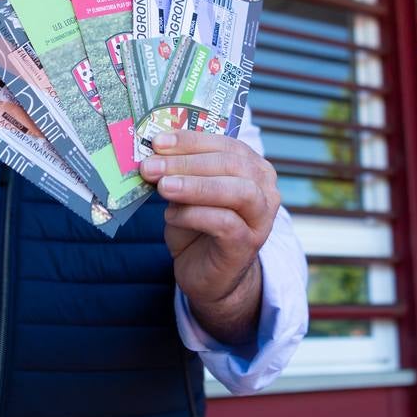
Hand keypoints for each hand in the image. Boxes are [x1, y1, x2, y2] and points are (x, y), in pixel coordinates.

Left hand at [139, 130, 279, 307]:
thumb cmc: (198, 228)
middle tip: (152, 166)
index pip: (226, 144)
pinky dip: (194, 215)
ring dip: (196, 186)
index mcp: (253, 169)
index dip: (192, 141)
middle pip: (232, 164)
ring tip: (163, 187)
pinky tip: (172, 216)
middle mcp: (265, 190)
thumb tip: (155, 154)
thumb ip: (179, 173)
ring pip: (237, 191)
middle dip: (188, 162)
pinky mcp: (248, 244)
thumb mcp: (187, 193)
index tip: (159, 142)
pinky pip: (225, 223)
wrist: (208, 275)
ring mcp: (260, 218)